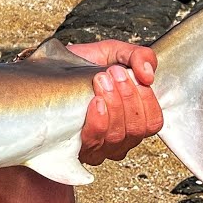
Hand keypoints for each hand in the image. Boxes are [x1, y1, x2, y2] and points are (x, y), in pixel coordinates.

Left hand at [67, 40, 163, 164]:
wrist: (49, 69)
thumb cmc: (83, 65)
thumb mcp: (113, 53)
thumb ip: (138, 57)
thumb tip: (148, 74)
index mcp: (133, 118)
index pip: (152, 122)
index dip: (146, 99)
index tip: (130, 73)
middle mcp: (120, 137)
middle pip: (136, 129)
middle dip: (127, 97)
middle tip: (113, 72)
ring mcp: (100, 146)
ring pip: (117, 136)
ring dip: (113, 104)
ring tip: (101, 79)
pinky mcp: (79, 149)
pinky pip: (95, 141)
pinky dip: (99, 120)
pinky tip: (96, 102)